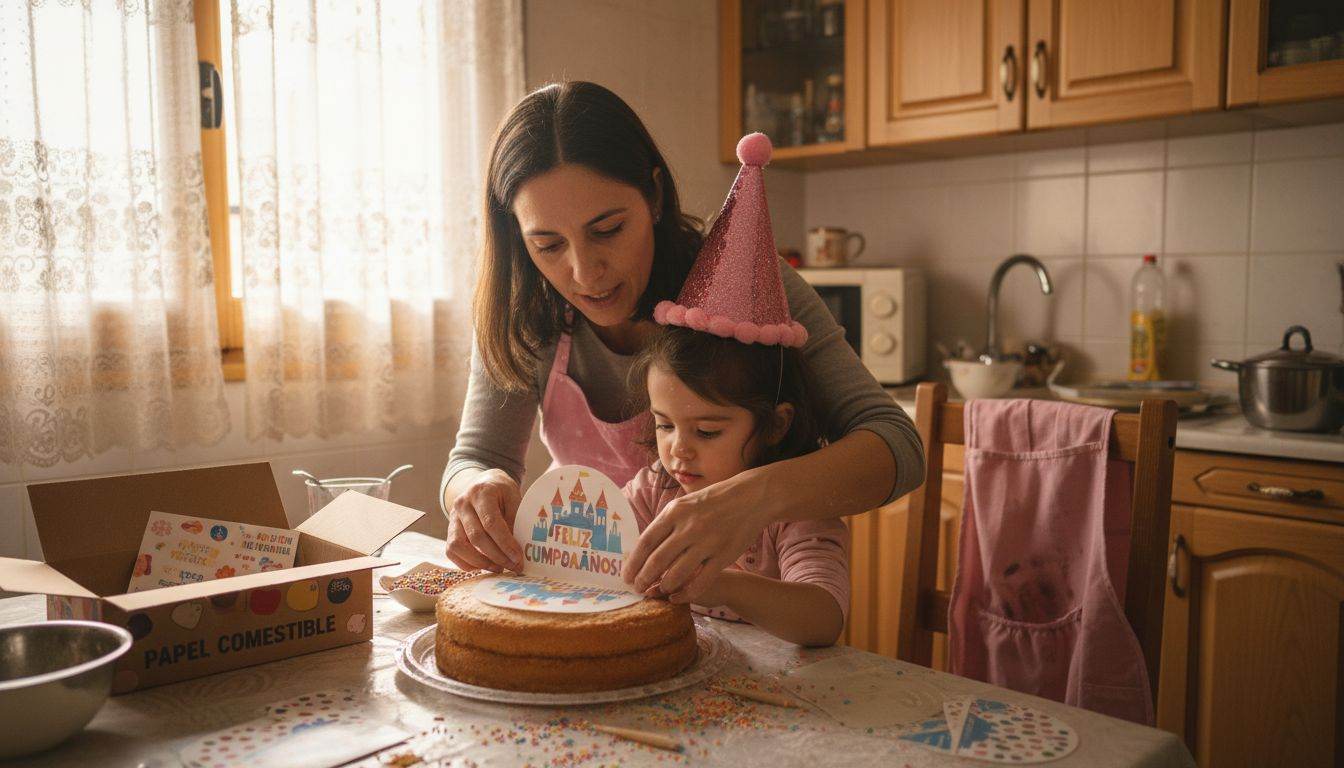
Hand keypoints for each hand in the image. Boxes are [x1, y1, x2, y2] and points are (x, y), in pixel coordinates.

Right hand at [445, 469, 523, 571]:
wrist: (483, 482)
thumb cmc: (502, 491)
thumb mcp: (513, 496)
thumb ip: (515, 519)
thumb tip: (518, 547)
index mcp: (481, 492)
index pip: (491, 522)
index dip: (505, 543)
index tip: (518, 557)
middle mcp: (463, 504)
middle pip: (476, 536)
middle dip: (496, 556)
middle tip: (513, 566)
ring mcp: (453, 517)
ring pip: (458, 546)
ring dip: (480, 562)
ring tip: (499, 568)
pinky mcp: (449, 529)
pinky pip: (451, 550)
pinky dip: (465, 562)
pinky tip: (483, 565)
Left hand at [623, 472, 769, 602]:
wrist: (751, 497)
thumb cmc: (714, 501)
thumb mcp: (686, 504)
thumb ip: (667, 523)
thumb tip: (644, 547)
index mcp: (675, 512)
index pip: (646, 541)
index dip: (634, 562)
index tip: (626, 576)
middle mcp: (689, 527)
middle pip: (658, 560)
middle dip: (644, 578)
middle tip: (638, 588)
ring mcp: (707, 542)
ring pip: (677, 573)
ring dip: (664, 586)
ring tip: (658, 591)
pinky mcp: (724, 555)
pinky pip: (701, 581)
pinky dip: (686, 593)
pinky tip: (678, 597)